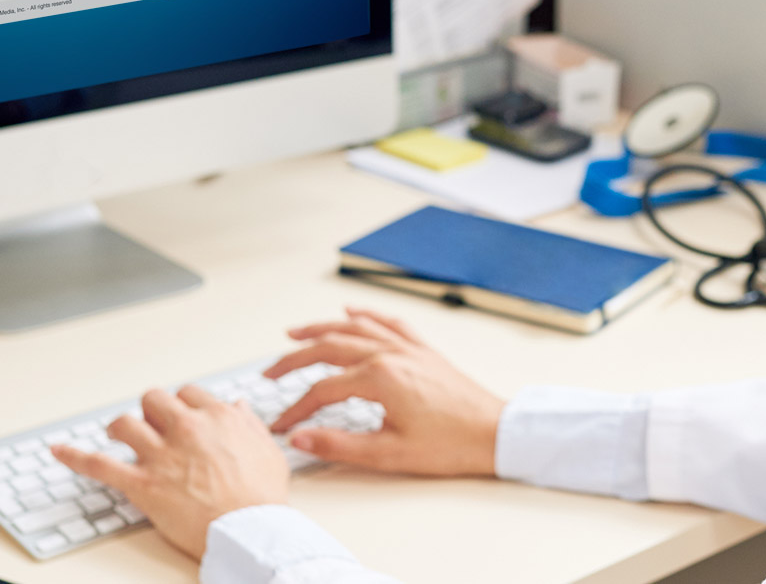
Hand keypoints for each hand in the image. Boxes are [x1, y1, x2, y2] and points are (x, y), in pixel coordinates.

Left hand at [52, 384, 288, 559]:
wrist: (250, 532)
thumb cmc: (262, 497)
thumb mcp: (268, 450)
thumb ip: (250, 424)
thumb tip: (238, 406)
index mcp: (218, 418)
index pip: (187, 394)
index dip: (181, 406)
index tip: (180, 417)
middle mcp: (187, 429)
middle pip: (154, 400)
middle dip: (151, 411)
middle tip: (153, 427)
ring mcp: (162, 456)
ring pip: (125, 424)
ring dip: (120, 429)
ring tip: (119, 436)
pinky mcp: (143, 484)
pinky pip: (99, 465)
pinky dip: (74, 456)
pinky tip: (59, 451)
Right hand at [267, 306, 505, 475]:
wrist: (495, 434)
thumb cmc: (450, 444)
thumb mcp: (389, 454)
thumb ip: (339, 445)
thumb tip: (300, 438)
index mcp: (379, 378)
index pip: (321, 390)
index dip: (296, 410)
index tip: (282, 426)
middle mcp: (391, 354)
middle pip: (329, 347)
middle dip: (293, 359)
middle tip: (270, 372)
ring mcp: (408, 348)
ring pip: (355, 327)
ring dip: (321, 328)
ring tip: (295, 334)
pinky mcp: (423, 351)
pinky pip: (389, 323)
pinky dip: (367, 315)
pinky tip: (352, 311)